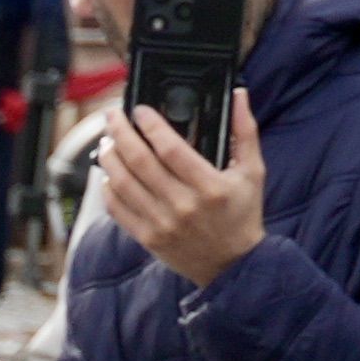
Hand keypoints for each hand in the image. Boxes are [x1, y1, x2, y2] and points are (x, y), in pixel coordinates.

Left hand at [98, 86, 267, 288]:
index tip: (140, 110)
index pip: (170, 148)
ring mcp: (162, 224)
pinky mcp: (148, 239)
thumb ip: (244, 131)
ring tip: (107, 141)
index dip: (150, 124)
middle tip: (112, 116)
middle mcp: (183, 206)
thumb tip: (238, 94)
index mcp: (209, 187)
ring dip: (109, 157)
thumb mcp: (252, 172)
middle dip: (120, 132)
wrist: (233, 266)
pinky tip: (109, 174)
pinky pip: (119, 210)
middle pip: (139, 161)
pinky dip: (109, 189)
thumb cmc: (243, 215)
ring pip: (123, 183)